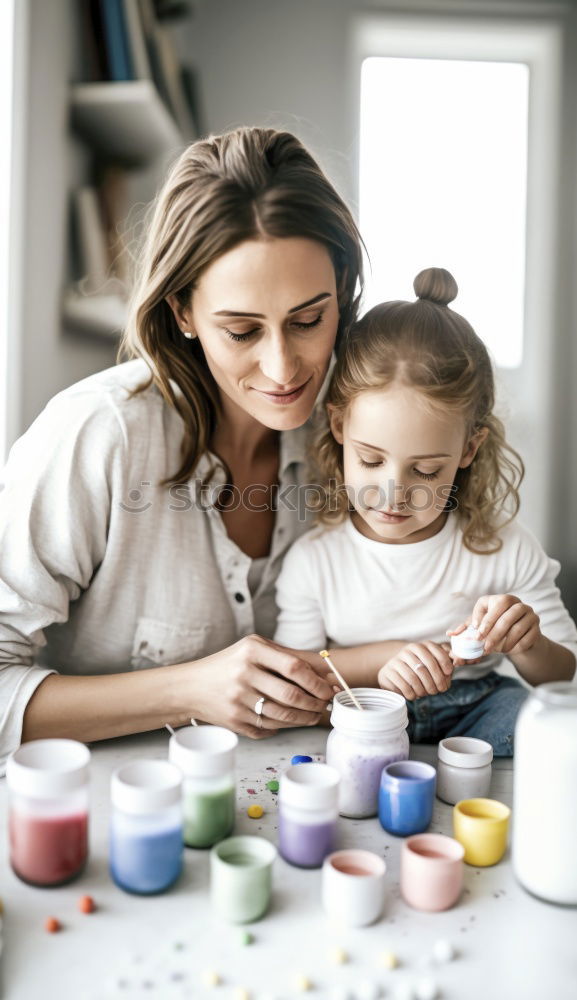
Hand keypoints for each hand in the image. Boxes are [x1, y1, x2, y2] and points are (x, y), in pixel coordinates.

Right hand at [182, 634, 333, 738]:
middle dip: (314, 704)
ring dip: (304, 719)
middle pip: (291, 695)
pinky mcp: (234, 720)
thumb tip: (326, 672)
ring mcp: (237, 699)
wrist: (191, 686)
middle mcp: (244, 674)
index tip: (328, 689)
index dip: (316, 682)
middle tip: (324, 705)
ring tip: (313, 715)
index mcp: (252, 651)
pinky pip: (268, 728)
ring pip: (282, 716)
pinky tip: (290, 721)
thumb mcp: (254, 648)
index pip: (294, 668)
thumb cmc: (230, 664)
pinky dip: (284, 727)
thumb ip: (287, 657)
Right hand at [377, 641, 453, 700]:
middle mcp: (407, 651)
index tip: (449, 674)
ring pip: (414, 678)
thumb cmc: (420, 668)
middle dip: (435, 681)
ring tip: (426, 694)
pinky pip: (403, 686)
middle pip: (425, 668)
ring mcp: (396, 661)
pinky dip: (412, 694)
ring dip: (423, 689)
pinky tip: (415, 695)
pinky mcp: (387, 673)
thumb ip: (448, 659)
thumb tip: (458, 659)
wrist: (395, 672)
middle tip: (439, 690)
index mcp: (420, 646)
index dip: (444, 663)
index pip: (435, 652)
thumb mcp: (434, 661)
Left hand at [450, 594, 540, 656]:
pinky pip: (528, 637)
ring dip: (505, 642)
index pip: (494, 604)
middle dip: (494, 633)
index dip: (485, 620)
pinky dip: (516, 646)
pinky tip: (508, 651)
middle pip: (506, 616)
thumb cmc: (495, 628)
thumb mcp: (481, 627)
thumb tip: (450, 634)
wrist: (519, 637)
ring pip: (517, 628)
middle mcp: (517, 603)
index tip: (477, 635)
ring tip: (496, 651)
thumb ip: (467, 629)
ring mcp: (529, 614)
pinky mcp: (537, 627)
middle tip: (485, 646)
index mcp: (502, 599)